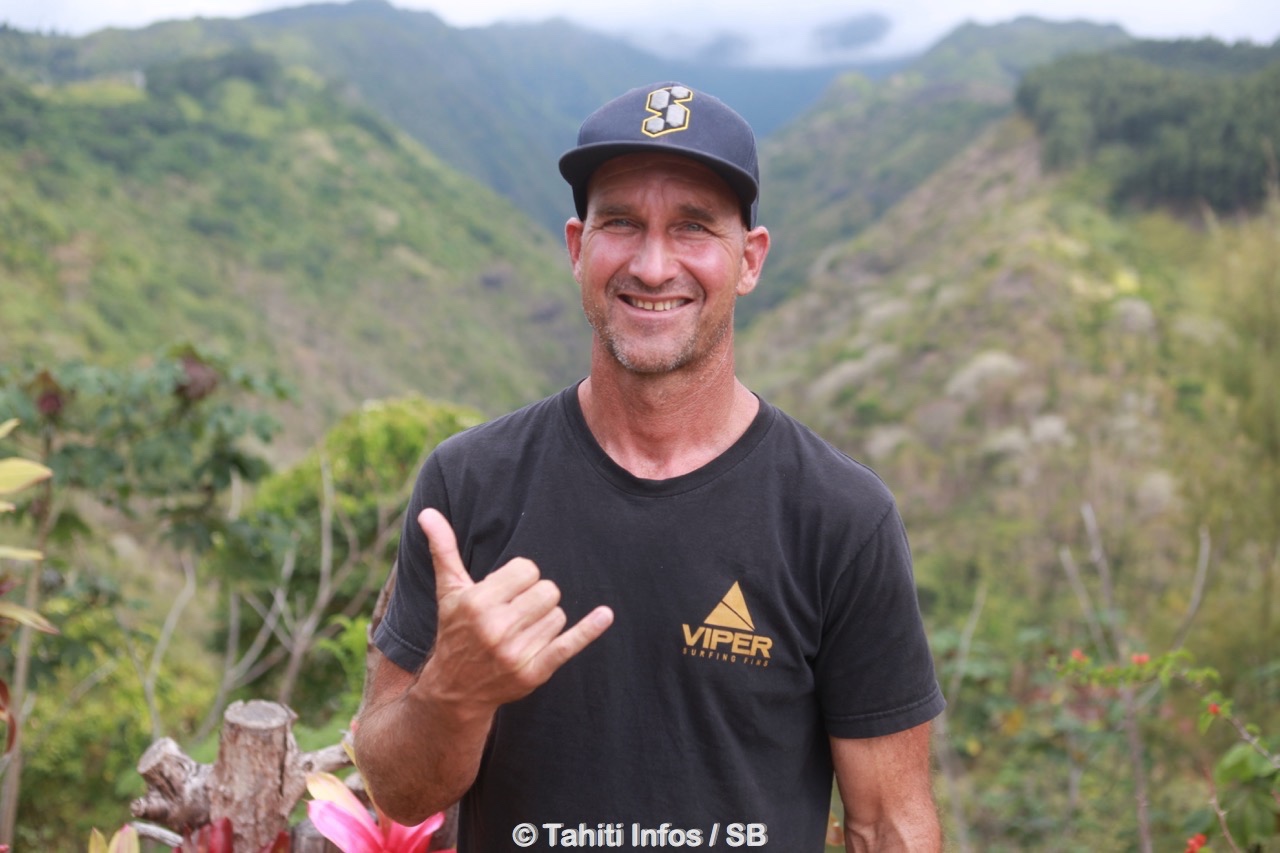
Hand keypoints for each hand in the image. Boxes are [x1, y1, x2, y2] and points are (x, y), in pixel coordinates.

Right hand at [415, 508, 612, 717]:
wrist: (454, 690)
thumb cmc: (455, 630)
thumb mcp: (449, 592)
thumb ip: (443, 550)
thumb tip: (427, 513)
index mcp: (477, 602)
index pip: (528, 569)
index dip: (521, 578)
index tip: (507, 593)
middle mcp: (495, 627)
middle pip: (548, 590)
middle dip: (536, 598)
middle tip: (517, 613)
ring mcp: (515, 652)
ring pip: (558, 615)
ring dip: (546, 620)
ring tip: (522, 632)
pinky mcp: (533, 672)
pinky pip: (568, 645)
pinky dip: (589, 630)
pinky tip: (605, 615)